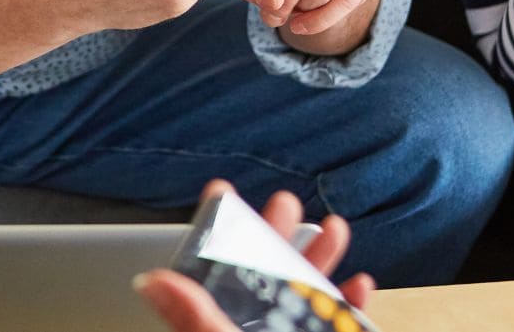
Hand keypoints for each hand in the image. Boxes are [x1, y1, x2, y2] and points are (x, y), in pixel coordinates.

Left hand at [135, 182, 374, 331]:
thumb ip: (197, 323)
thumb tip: (152, 283)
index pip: (211, 283)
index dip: (217, 237)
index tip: (225, 196)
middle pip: (263, 283)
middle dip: (279, 240)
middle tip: (287, 206)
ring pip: (305, 303)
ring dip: (322, 265)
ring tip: (334, 230)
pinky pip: (339, 331)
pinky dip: (353, 309)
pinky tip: (361, 288)